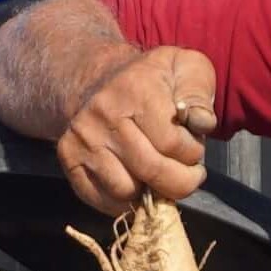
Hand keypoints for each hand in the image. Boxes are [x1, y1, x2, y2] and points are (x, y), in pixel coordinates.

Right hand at [55, 45, 216, 213]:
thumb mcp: (186, 68)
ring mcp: (82, 137)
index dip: (193, 154)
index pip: (172, 144)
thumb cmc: (154, 79)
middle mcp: (103, 113)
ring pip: (126, 191)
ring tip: (159, 176)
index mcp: (136, 88)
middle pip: (151, 172)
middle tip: (188, 175)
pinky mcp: (69, 157)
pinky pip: (101, 199)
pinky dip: (124, 202)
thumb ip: (199, 93)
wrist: (101, 78)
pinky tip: (138, 184)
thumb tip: (201, 124)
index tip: (194, 149)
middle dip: (180, 182)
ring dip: (150, 192)